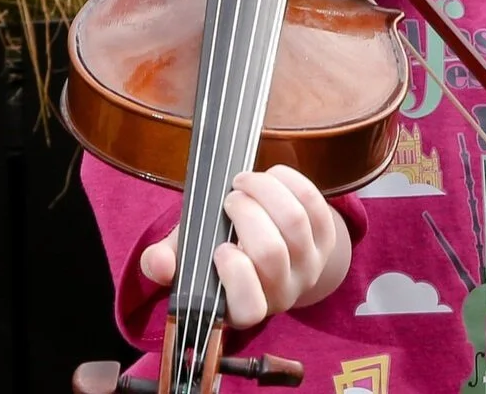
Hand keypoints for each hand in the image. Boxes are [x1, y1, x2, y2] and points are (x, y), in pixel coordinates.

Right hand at [137, 166, 350, 327]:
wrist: (269, 244)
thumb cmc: (222, 251)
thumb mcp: (190, 259)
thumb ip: (166, 261)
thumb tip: (158, 264)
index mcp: (244, 308)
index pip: (250, 307)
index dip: (237, 275)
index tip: (221, 247)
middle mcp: (282, 293)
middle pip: (272, 253)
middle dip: (247, 215)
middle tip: (230, 199)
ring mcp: (309, 266)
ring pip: (295, 223)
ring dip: (266, 191)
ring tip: (244, 182)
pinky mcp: (327, 239)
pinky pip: (315, 204)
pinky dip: (289, 181)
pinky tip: (270, 176)